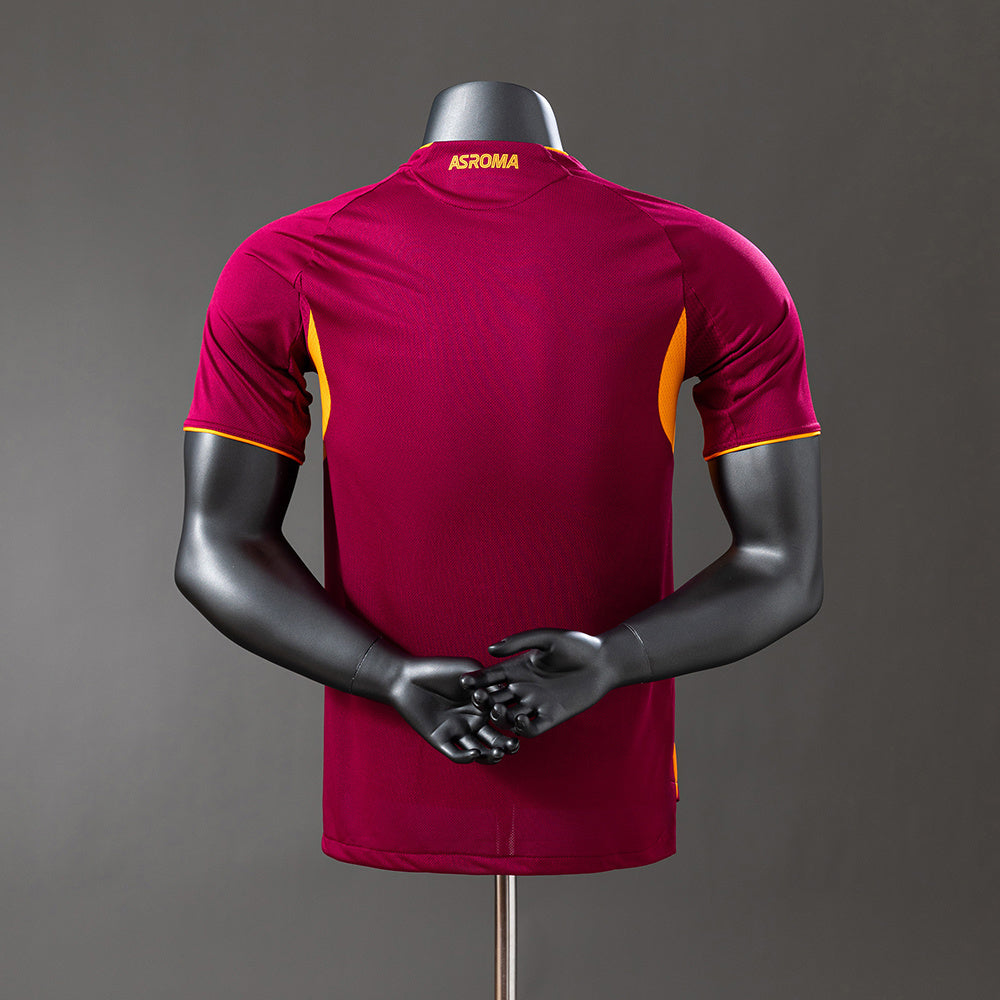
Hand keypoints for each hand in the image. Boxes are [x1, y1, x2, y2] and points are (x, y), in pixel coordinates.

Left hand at [385, 651, 520, 763]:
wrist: (406, 677)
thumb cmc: (438, 669)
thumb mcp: (468, 670)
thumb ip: (488, 680)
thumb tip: (510, 693)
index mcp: (482, 705)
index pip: (503, 718)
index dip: (512, 722)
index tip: (519, 721)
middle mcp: (472, 721)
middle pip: (495, 738)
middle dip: (506, 744)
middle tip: (513, 746)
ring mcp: (457, 732)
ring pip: (479, 751)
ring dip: (490, 756)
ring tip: (497, 753)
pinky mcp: (441, 740)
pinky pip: (457, 754)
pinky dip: (467, 757)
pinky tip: (475, 752)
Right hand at [459, 628, 624, 736]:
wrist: (603, 661)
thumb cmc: (577, 645)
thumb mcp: (546, 638)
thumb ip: (518, 642)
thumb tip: (490, 649)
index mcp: (518, 669)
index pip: (490, 677)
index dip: (476, 680)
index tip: (463, 682)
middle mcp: (524, 688)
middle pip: (495, 698)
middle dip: (484, 700)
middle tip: (477, 699)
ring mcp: (536, 704)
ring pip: (509, 716)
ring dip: (500, 716)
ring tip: (498, 710)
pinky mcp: (551, 716)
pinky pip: (530, 728)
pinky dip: (521, 728)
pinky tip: (519, 720)